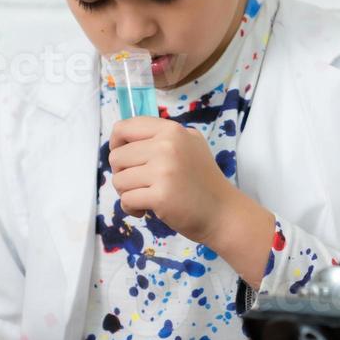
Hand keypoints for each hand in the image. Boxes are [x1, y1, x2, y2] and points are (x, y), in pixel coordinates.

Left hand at [109, 116, 236, 244]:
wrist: (223, 212)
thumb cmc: (202, 180)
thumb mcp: (189, 144)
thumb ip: (161, 137)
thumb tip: (124, 140)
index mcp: (171, 130)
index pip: (124, 128)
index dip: (116, 144)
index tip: (124, 158)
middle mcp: (167, 146)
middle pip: (116, 157)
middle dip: (122, 174)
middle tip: (139, 184)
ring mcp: (164, 171)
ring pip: (118, 180)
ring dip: (126, 193)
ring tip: (146, 196)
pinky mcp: (161, 196)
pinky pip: (126, 200)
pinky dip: (131, 208)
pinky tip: (146, 210)